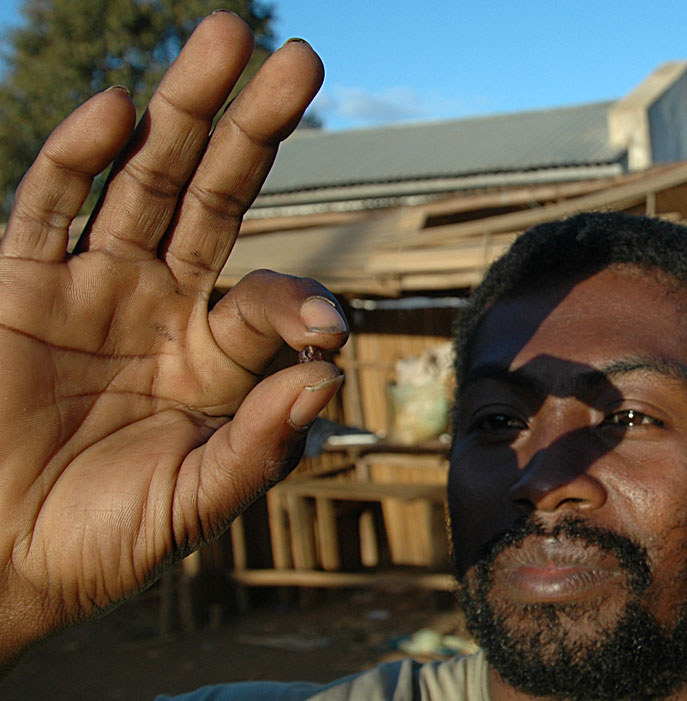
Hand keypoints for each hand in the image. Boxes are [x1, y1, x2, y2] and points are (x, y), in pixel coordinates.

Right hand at [0, 11, 344, 666]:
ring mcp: (91, 286)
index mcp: (211, 357)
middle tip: (302, 59)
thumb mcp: (194, 498)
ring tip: (229, 37)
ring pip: (144, 178)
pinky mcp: (19, 284)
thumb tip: (327, 376)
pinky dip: (78, 158)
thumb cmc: (98, 537)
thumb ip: (261, 443)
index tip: (326, 333)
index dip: (301, 304)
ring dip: (183, 109)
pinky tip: (118, 108)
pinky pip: (49, 207)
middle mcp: (158, 304)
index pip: (268, 298)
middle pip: (216, 198)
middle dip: (255, 130)